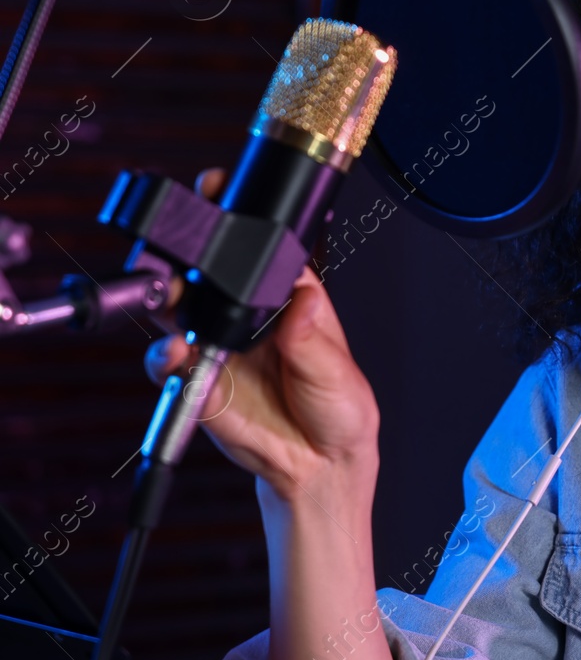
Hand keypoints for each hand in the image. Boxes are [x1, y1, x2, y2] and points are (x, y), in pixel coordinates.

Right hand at [143, 168, 379, 502]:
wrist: (318, 465)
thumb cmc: (339, 409)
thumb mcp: (336, 371)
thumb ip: (312, 340)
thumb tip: (302, 302)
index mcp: (290, 296)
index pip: (261, 248)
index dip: (239, 219)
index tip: (219, 194)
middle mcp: (250, 314)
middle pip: (210, 270)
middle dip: (185, 251)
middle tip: (177, 250)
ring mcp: (220, 343)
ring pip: (180, 305)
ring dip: (165, 294)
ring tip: (168, 295)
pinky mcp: (198, 379)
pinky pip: (168, 361)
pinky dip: (162, 355)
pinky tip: (173, 353)